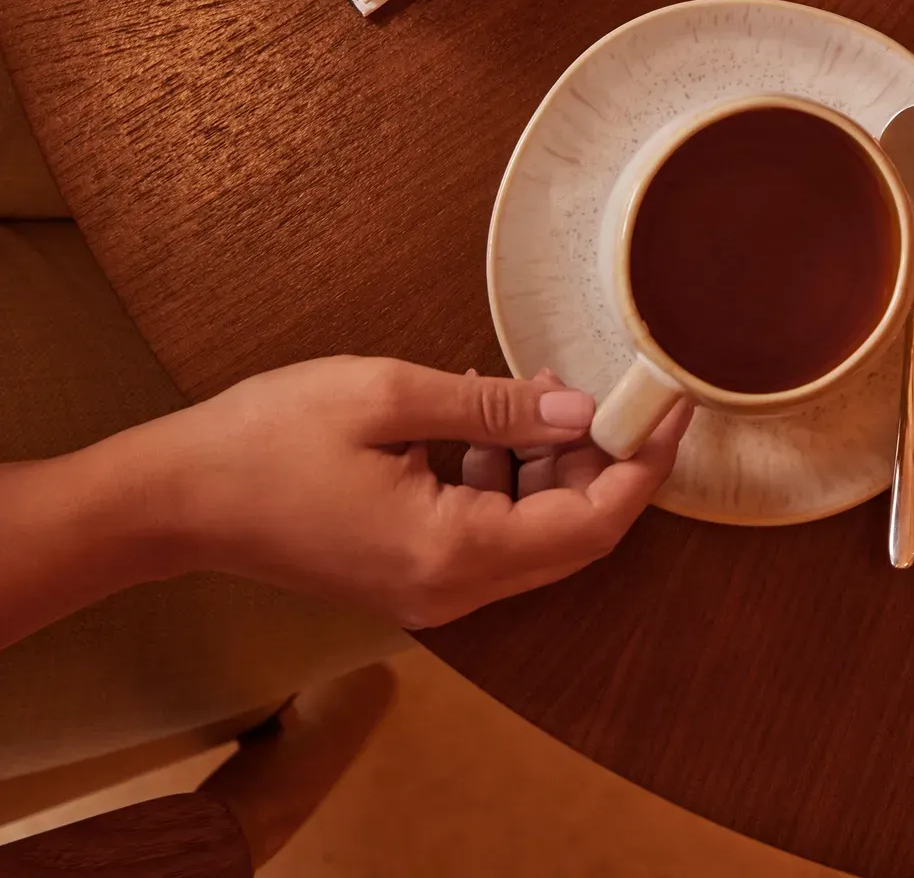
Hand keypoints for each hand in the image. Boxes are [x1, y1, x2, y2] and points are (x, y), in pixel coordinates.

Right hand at [143, 357, 690, 627]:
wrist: (179, 495)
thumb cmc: (268, 439)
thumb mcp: (389, 394)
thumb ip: (493, 406)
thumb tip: (579, 410)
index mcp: (454, 551)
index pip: (589, 522)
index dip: (643, 464)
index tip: (672, 405)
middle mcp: (451, 587)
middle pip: (570, 533)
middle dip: (606, 459)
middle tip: (621, 386)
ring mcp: (428, 586)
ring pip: (532, 529)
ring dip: (553, 460)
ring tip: (544, 387)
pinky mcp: (408, 569)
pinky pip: (489, 527)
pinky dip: (508, 473)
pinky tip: (492, 416)